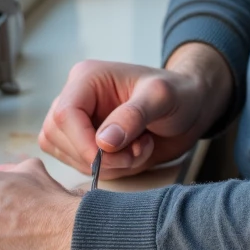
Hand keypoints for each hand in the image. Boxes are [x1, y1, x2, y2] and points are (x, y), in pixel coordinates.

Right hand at [38, 42, 232, 178]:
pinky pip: (79, 166)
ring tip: (139, 148)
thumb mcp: (162, 98)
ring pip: (67, 155)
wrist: (190, 109)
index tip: (110, 157)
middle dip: (100, 155)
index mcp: (87, 78)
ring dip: (107, 164)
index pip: (63, 114)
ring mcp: (78, 122)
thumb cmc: (179, 94)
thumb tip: (103, 142)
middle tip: (138, 149)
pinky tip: (132, 155)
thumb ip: (134, 116)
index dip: (82, 142)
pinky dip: (108, 170)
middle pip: (58, 137)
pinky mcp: (85, 142)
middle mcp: (77, 98)